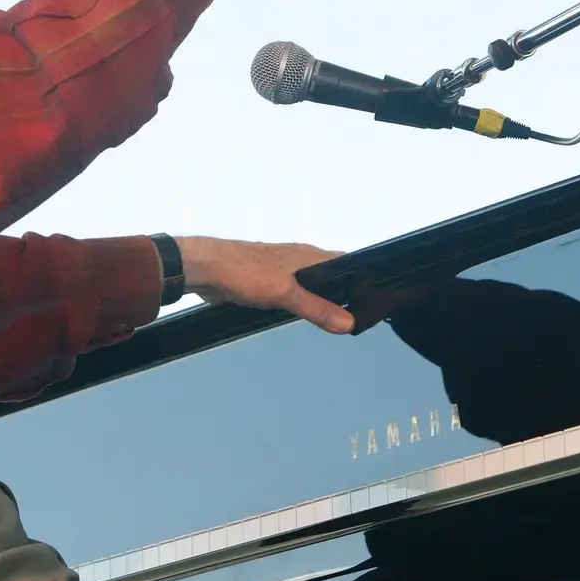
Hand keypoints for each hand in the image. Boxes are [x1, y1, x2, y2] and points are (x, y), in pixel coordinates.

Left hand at [175, 236, 354, 333]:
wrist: (206, 269)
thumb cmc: (245, 272)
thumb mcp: (285, 293)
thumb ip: (316, 308)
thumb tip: (349, 323)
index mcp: (308, 255)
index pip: (345, 263)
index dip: (361, 279)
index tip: (373, 302)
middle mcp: (300, 260)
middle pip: (330, 277)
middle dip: (342, 296)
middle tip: (357, 321)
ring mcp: (283, 271)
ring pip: (311, 287)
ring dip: (321, 303)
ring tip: (336, 325)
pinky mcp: (268, 283)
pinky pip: (294, 295)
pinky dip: (302, 306)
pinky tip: (304, 320)